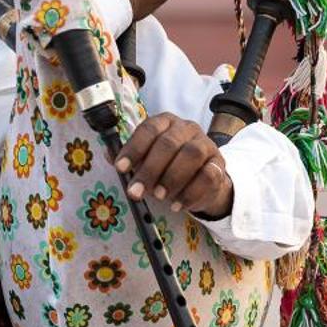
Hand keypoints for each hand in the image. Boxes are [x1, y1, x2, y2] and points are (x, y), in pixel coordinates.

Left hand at [114, 113, 232, 219]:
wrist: (201, 180)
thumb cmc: (167, 166)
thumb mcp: (146, 160)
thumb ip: (129, 158)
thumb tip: (108, 156)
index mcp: (165, 122)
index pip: (149, 129)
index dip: (133, 148)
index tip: (120, 168)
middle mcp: (186, 128)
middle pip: (169, 143)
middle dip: (149, 169)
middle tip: (136, 192)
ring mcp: (206, 144)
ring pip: (192, 154)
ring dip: (172, 178)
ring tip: (158, 196)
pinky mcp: (219, 164)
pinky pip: (208, 176)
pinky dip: (190, 192)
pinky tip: (177, 204)